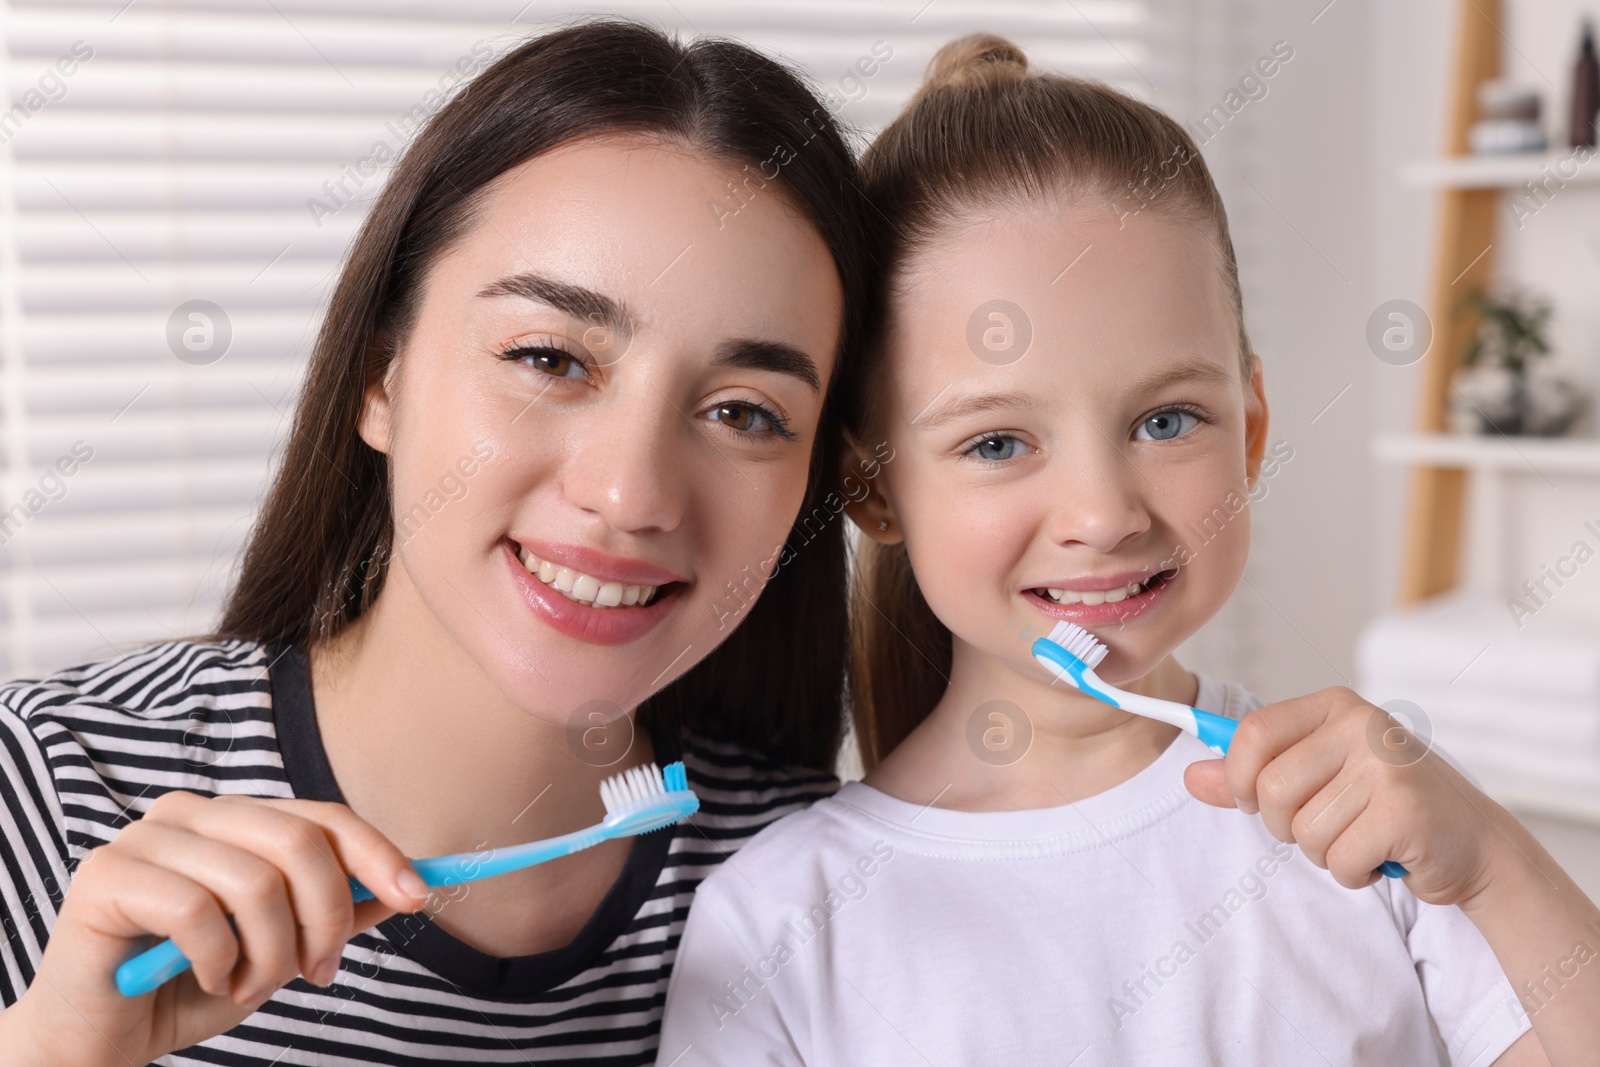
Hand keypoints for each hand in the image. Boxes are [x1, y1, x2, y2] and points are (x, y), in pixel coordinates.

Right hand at [1, 792, 430, 1066]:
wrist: (100, 1038)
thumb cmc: (190, 986)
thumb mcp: (281, 949)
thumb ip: (336, 913)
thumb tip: (405, 887)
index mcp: (237, 819)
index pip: (324, 818)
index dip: (379, 855)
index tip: (419, 897)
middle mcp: (193, 812)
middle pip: (299, 843)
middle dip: (326, 918)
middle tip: (318, 972)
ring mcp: (146, 836)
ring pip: (255, 882)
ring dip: (270, 954)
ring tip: (248, 987)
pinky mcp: (106, 873)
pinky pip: (197, 911)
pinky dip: (217, 961)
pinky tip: (206, 979)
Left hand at [1183, 686, 1509, 904]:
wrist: (1472, 842)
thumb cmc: (1384, 805)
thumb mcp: (1317, 777)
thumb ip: (1250, 776)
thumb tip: (1192, 778)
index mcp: (1334, 706)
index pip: (1253, 732)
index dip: (1238, 778)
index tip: (1251, 800)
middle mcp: (1361, 726)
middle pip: (1270, 788)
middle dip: (1285, 826)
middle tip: (1325, 826)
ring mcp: (1387, 766)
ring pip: (1304, 831)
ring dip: (1324, 853)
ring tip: (1361, 837)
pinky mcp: (1406, 812)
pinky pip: (1340, 860)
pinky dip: (1353, 873)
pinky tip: (1383, 856)